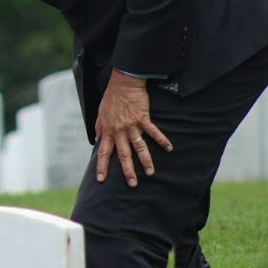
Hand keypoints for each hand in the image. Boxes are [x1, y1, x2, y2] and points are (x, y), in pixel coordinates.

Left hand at [94, 70, 172, 186]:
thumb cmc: (111, 98)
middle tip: (132, 184)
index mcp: (108, 131)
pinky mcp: (143, 118)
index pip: (104, 152)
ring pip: (139, 147)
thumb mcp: (100, 114)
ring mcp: (131, 125)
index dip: (102, 166)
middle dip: (127, 171)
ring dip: (146, 161)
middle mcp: (119, 131)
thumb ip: (100, 128)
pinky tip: (169, 148)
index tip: (100, 179)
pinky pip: (153, 132)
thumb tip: (97, 139)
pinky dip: (162, 140)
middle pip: (123, 154)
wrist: (123, 83)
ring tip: (150, 173)